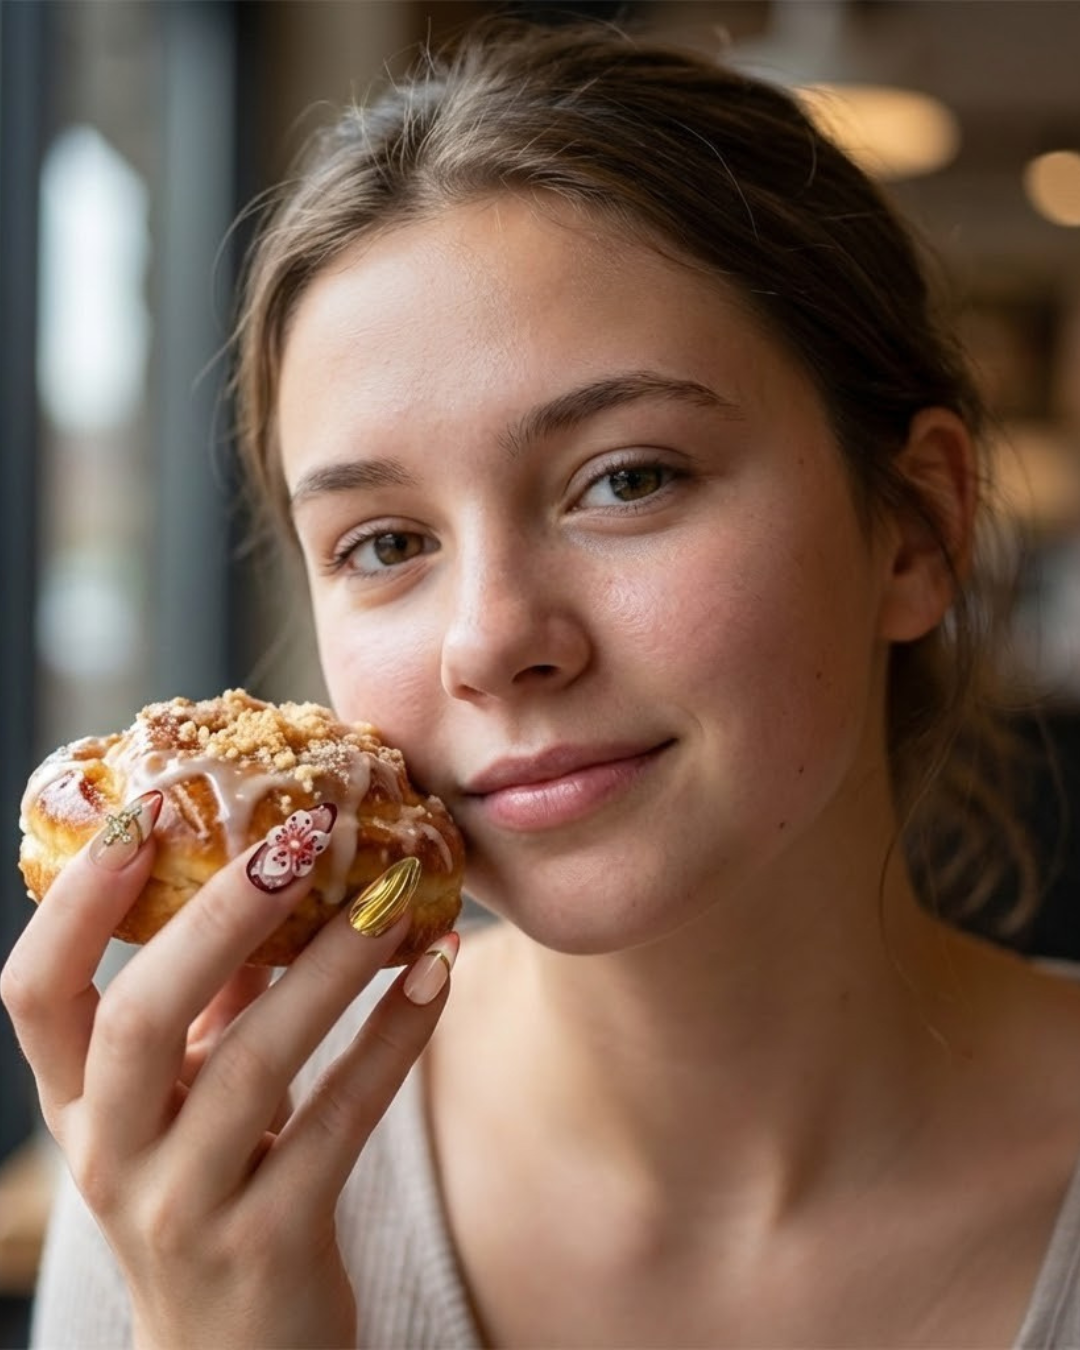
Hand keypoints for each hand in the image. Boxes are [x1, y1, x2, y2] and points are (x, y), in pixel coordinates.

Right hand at [2, 793, 454, 1347]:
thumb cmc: (209, 1184)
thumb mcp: (181, 1096)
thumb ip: (208, 994)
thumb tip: (264, 862)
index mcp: (77, 1104)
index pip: (34, 995)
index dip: (76, 905)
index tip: (144, 815)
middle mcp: (111, 1156)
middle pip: (139, 1020)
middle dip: (220, 917)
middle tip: (301, 835)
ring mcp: (184, 1208)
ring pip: (255, 1065)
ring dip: (332, 967)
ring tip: (396, 894)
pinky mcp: (269, 1246)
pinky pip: (340, 1121)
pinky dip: (393, 1037)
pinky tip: (436, 971)